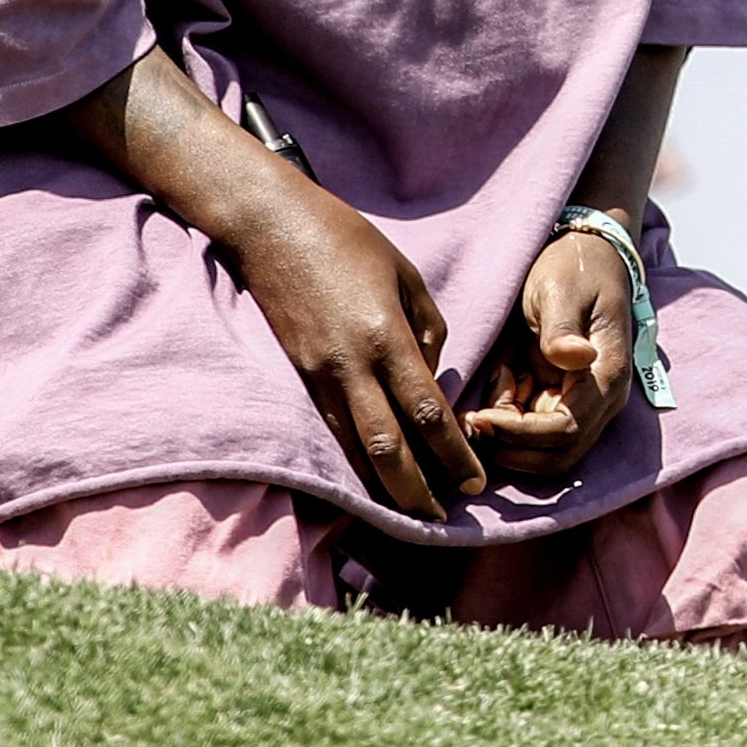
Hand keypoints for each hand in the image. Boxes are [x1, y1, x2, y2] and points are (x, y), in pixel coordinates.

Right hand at [228, 182, 486, 521]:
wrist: (270, 226)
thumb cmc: (346, 238)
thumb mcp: (406, 273)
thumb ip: (428, 328)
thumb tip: (431, 374)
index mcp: (387, 335)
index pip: (428, 411)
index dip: (454, 453)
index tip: (475, 481)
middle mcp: (352, 364)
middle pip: (388, 448)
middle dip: (417, 493)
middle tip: (442, 520)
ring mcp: (320, 373)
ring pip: (354, 448)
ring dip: (384, 486)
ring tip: (411, 512)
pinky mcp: (300, 374)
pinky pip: (332, 429)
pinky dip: (354, 459)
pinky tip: (371, 476)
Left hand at [464, 229, 631, 477]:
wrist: (586, 255)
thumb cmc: (573, 269)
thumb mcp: (559, 290)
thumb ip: (561, 328)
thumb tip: (573, 358)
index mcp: (605, 376)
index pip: (566, 431)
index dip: (521, 433)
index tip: (481, 417)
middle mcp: (600, 400)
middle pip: (557, 454)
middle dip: (511, 446)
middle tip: (470, 420)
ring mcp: (583, 402)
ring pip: (545, 450)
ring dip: (508, 437)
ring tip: (481, 398)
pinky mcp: (563, 397)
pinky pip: (535, 428)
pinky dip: (509, 419)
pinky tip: (498, 381)